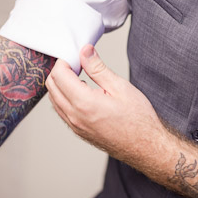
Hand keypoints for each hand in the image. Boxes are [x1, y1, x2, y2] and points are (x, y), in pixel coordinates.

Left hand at [45, 45, 166, 160]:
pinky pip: (61, 110)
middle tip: (79, 63)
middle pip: (51, 86)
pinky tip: (82, 92)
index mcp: (84, 102)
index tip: (78, 55)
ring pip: (54, 99)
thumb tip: (85, 51)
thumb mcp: (120, 87)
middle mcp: (74, 116)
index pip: (59, 74)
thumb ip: (98, 68)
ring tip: (81, 76)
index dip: (66, 60)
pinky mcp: (78, 131)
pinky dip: (65, 97)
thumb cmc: (139, 119)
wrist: (145, 145)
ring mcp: (74, 125)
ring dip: (61, 84)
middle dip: (60, 70)